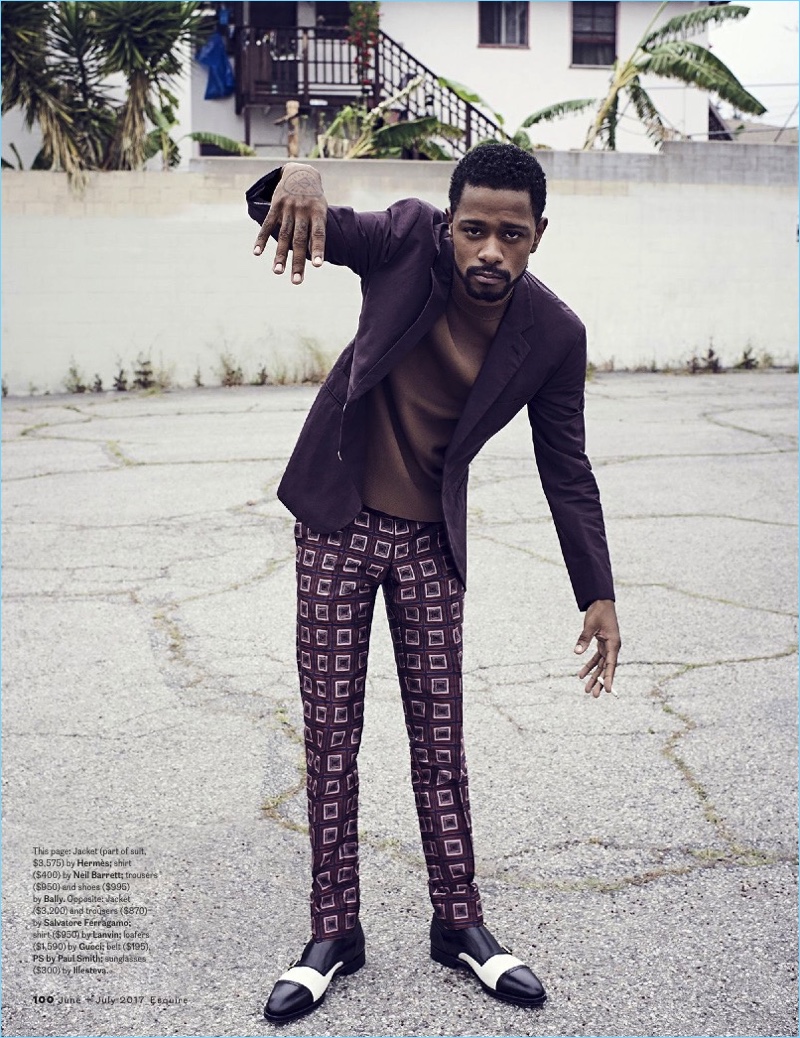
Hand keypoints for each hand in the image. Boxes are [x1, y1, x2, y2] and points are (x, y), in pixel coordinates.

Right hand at [252, 163, 326, 283]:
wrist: (301, 173)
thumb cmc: (314, 199)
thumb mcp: (320, 210)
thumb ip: (316, 230)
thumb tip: (311, 255)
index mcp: (317, 213)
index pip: (318, 234)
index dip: (318, 250)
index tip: (317, 266)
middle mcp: (303, 211)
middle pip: (299, 240)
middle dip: (298, 262)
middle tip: (296, 281)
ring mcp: (288, 208)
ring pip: (283, 235)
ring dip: (280, 255)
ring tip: (278, 272)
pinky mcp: (275, 206)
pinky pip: (268, 225)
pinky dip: (261, 239)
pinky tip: (257, 252)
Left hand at [573, 599, 620, 697]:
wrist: (601, 602)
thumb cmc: (598, 612)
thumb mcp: (590, 625)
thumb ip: (584, 638)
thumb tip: (577, 651)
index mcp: (613, 643)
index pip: (611, 664)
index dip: (609, 678)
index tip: (607, 690)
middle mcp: (612, 647)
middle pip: (606, 668)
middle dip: (600, 682)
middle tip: (594, 695)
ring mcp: (608, 646)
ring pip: (601, 665)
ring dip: (594, 676)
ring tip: (587, 689)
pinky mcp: (602, 644)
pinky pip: (596, 658)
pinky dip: (589, 666)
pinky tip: (582, 674)